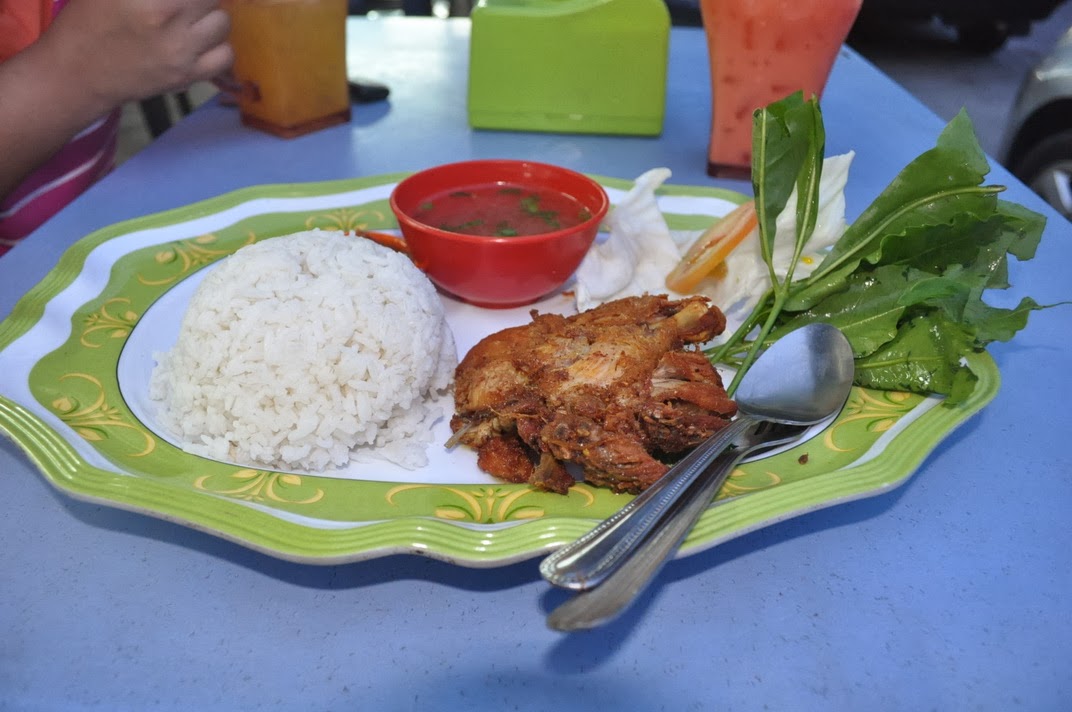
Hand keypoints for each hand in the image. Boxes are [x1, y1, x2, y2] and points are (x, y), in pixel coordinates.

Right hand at [40, 0, 233, 108]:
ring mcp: (183, 51)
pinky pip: (225, 55)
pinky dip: (219, 46)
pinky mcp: (188, 76)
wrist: (80, 71)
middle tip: (186, 4)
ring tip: (194, 18)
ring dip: (212, 16)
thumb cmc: (90, 19)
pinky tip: (202, 42)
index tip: (182, 0)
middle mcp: (170, 20)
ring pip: (223, 22)